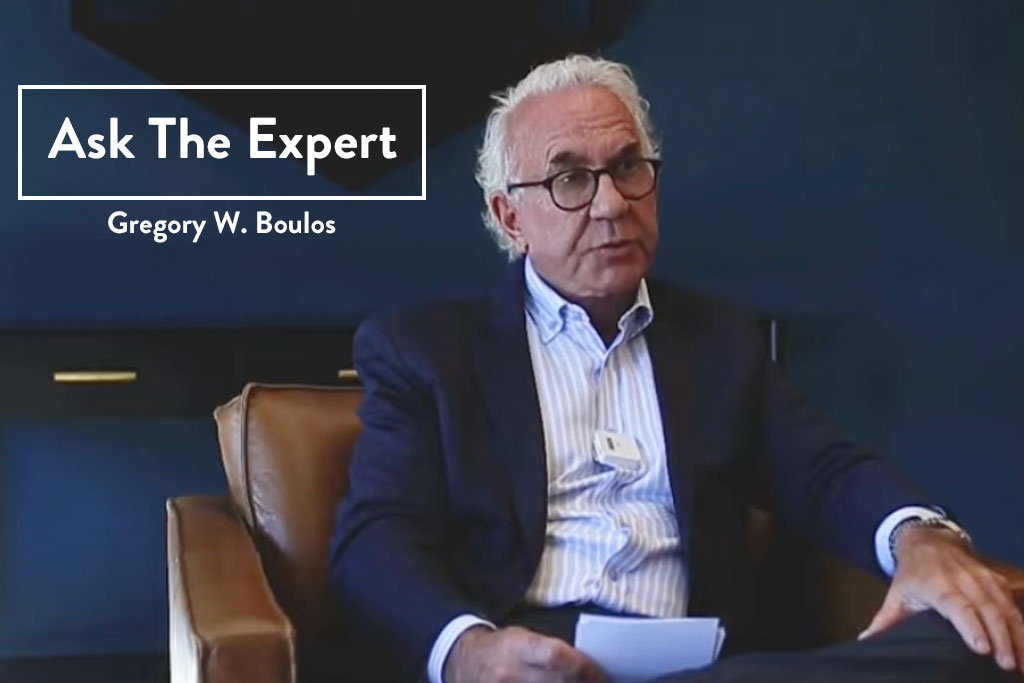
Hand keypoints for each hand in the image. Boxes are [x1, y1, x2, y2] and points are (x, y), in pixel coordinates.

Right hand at [444, 625, 605, 682]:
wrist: (462, 662)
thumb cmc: (498, 648)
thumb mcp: (522, 638)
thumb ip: (550, 652)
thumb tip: (584, 668)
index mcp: (516, 647)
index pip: (556, 655)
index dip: (582, 667)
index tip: (599, 674)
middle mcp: (509, 672)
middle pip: (556, 682)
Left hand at [859, 525, 1023, 674]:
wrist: (929, 540)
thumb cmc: (913, 572)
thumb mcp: (897, 593)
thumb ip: (885, 621)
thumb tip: (866, 641)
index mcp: (937, 583)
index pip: (958, 606)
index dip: (971, 626)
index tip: (982, 648)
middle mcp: (964, 580)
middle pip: (988, 610)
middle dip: (1002, 639)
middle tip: (1008, 665)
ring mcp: (984, 579)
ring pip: (1006, 609)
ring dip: (1019, 636)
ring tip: (1023, 665)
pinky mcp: (997, 582)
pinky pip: (1014, 605)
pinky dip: (1023, 627)